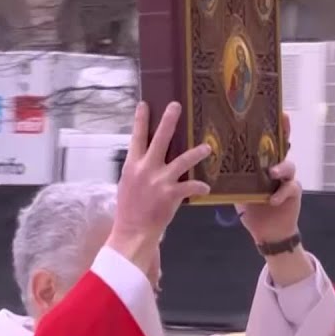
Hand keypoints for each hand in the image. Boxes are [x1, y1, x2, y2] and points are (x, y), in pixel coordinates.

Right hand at [107, 101, 210, 273]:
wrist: (132, 231)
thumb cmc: (129, 209)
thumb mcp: (127, 184)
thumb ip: (137, 169)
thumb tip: (145, 159)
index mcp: (132, 165)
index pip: (136, 137)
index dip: (140, 119)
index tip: (145, 104)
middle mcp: (146, 168)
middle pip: (159, 138)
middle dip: (168, 120)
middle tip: (176, 105)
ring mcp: (159, 180)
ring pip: (182, 160)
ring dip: (196, 152)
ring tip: (207, 147)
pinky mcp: (171, 194)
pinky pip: (191, 186)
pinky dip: (200, 186)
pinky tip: (206, 188)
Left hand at [238, 112, 300, 243]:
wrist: (267, 231)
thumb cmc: (252, 207)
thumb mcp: (236, 189)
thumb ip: (227, 176)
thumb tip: (203, 163)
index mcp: (263, 164)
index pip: (266, 141)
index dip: (269, 125)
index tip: (270, 110)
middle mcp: (277, 167)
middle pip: (283, 145)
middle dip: (284, 132)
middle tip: (284, 119)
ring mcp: (287, 179)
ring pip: (289, 166)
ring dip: (280, 168)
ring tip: (272, 173)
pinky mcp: (293, 193)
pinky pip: (289, 189)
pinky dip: (280, 194)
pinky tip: (272, 200)